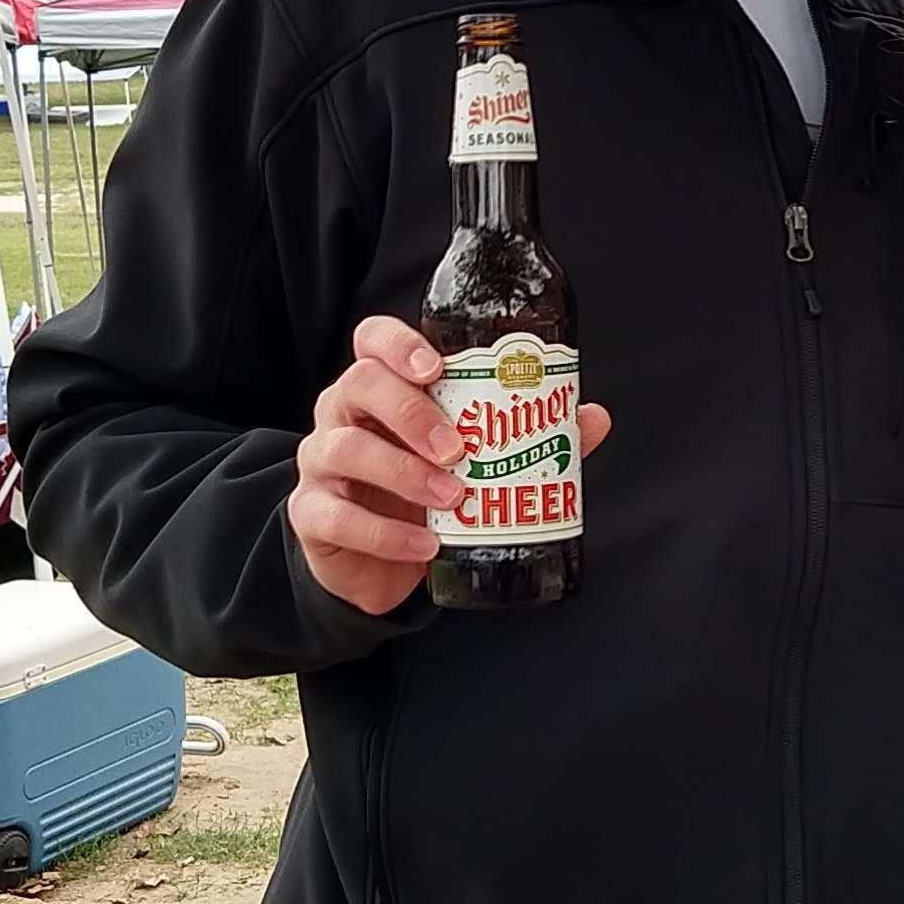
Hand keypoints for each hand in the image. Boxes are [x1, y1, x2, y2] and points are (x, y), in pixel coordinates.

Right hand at [287, 314, 612, 618]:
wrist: (376, 563)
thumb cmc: (422, 492)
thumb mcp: (470, 461)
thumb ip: (528, 434)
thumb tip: (591, 416)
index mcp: (380, 388)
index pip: (373, 341)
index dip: (399, 344)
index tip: (436, 366)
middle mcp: (342, 414)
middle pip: (358, 384)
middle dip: (410, 412)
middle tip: (458, 448)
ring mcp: (320, 463)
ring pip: (345, 448)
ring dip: (404, 472)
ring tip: (452, 498)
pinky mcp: (312, 515)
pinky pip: (337, 517)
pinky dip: (385, 535)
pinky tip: (426, 546)